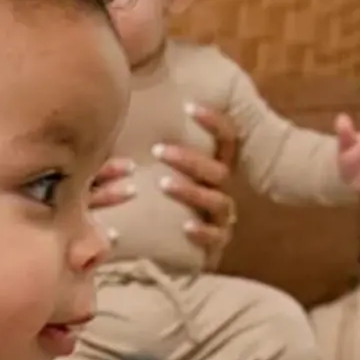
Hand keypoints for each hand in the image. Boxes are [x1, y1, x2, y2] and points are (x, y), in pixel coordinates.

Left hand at [158, 104, 241, 267]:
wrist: (166, 254)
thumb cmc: (158, 203)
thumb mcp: (157, 172)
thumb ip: (154, 147)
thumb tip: (132, 105)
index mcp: (214, 168)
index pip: (226, 138)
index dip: (214, 121)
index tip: (190, 106)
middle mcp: (221, 189)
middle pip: (217, 171)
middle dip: (189, 159)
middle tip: (158, 150)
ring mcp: (220, 218)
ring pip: (217, 201)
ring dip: (191, 191)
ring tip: (164, 185)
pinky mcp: (215, 246)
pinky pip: (216, 238)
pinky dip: (202, 232)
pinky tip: (186, 227)